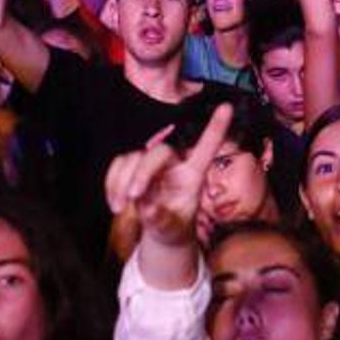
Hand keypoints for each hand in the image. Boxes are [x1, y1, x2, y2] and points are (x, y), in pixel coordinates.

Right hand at [105, 103, 232, 246]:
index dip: (216, 127)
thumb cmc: (174, 225)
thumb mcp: (173, 229)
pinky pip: (118, 165)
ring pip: (133, 156)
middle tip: (134, 197)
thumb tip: (148, 209)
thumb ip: (162, 219)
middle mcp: (174, 163)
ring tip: (121, 207)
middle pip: (158, 152)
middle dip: (143, 173)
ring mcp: (152, 164)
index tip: (227, 106)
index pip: (207, 147)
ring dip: (121, 181)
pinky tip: (115, 203)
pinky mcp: (133, 167)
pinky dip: (112, 184)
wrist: (161, 232)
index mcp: (194, 174)